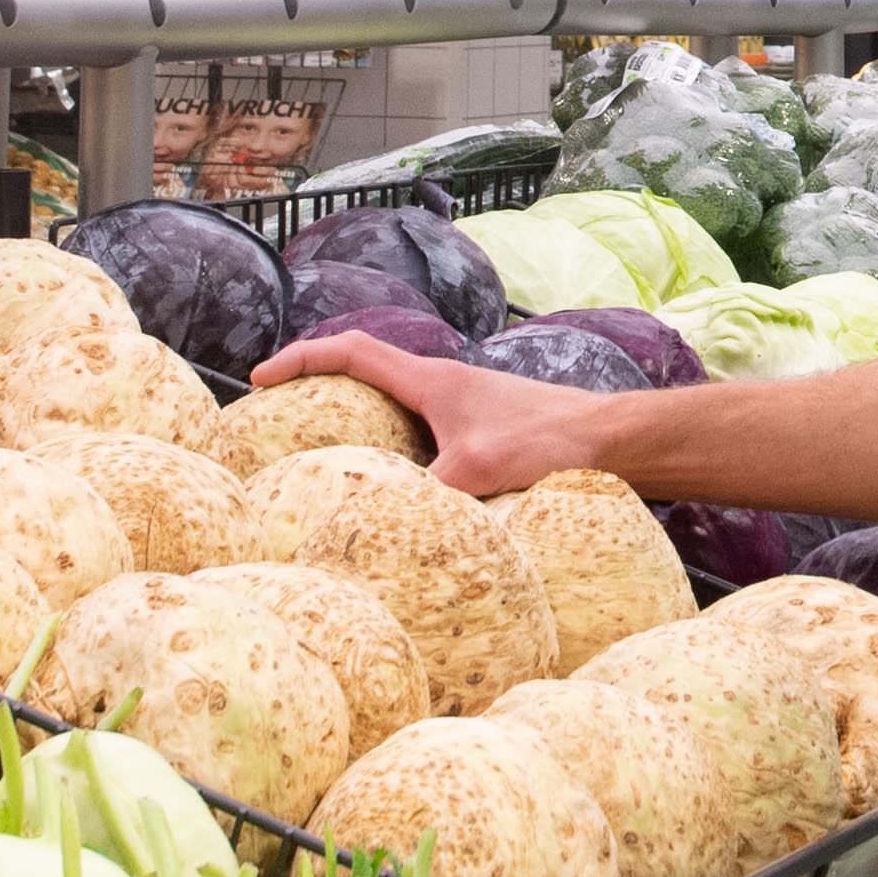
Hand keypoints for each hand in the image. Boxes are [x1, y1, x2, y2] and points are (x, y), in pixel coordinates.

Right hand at [252, 332, 614, 497]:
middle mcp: (446, 387)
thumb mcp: (478, 471)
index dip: (299, 359)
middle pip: (366, 376)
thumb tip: (376, 525)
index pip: (351, 351)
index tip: (259, 379)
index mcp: (432, 381)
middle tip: (282, 424)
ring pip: (396, 410)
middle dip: (319, 393)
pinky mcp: (487, 435)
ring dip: (360, 427)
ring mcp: (467, 410)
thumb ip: (423, 495)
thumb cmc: (553, 442)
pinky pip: (425, 437)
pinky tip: (396, 493)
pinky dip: (398, 454)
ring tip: (327, 465)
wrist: (618, 441)